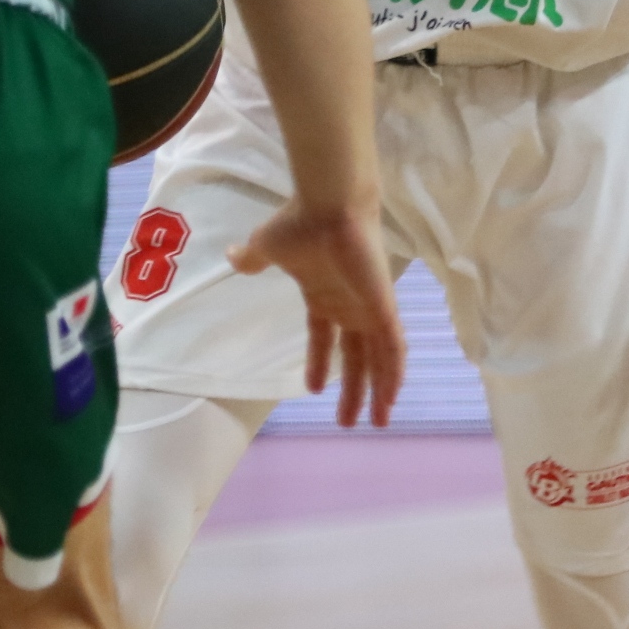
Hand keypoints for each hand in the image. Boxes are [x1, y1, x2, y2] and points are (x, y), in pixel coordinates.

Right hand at [229, 195, 401, 427]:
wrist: (328, 205)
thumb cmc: (300, 225)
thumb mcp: (268, 246)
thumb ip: (254, 257)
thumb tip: (233, 257)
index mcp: (325, 297)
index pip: (325, 339)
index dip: (320, 363)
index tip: (314, 389)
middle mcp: (350, 307)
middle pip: (355, 359)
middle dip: (353, 391)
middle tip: (347, 424)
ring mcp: (370, 308)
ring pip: (379, 359)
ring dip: (379, 391)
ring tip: (377, 422)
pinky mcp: (384, 306)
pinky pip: (395, 346)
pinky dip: (395, 371)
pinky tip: (393, 395)